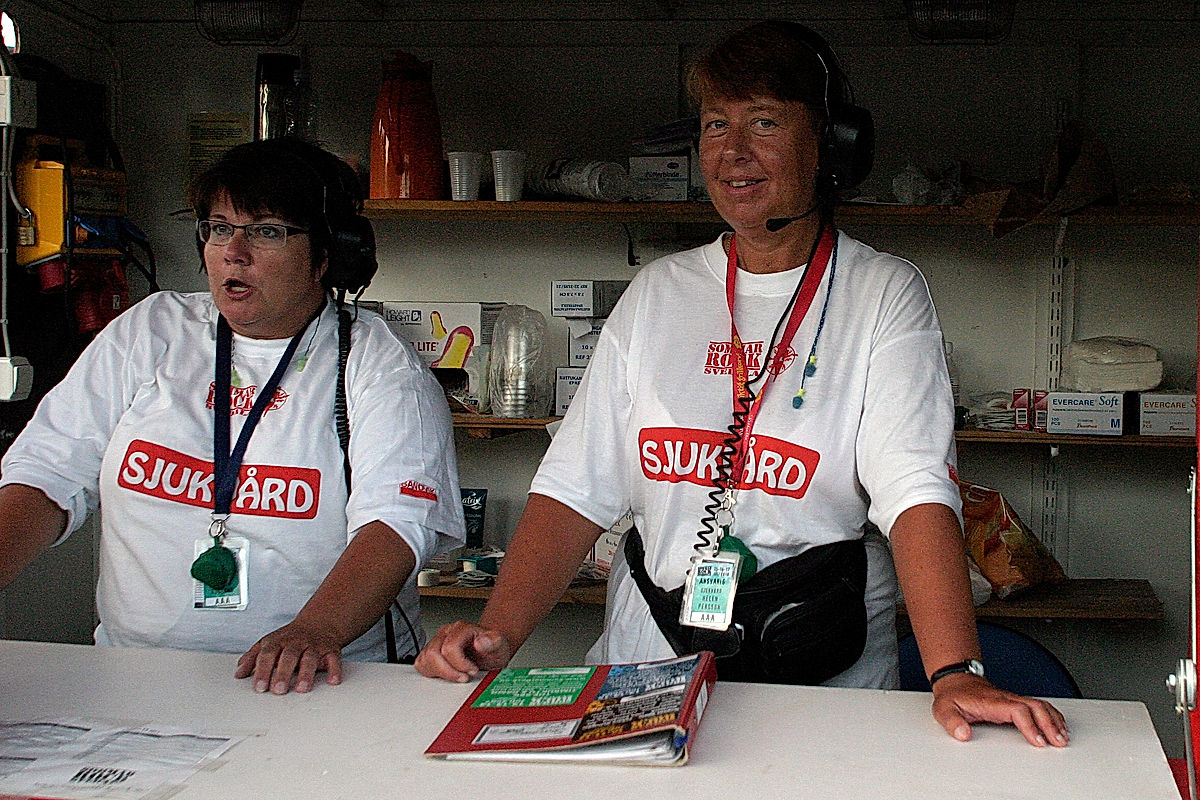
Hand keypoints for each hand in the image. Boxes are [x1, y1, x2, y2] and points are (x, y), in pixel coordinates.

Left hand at [234, 621, 343, 694]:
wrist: (319, 623)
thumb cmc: (290, 638)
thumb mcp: (268, 643)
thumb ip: (252, 658)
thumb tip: (239, 673)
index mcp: (278, 641)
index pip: (268, 654)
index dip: (263, 670)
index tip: (259, 686)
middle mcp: (296, 642)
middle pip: (289, 656)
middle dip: (283, 673)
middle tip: (278, 690)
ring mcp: (313, 646)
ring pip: (310, 658)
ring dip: (306, 673)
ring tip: (302, 688)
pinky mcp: (330, 650)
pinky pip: (333, 659)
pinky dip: (334, 670)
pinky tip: (332, 680)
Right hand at [415, 620, 512, 681]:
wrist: (490, 650)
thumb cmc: (492, 648)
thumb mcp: (500, 645)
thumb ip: (493, 642)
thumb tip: (480, 642)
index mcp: (461, 628)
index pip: (450, 647)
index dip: (460, 664)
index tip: (472, 671)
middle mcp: (446, 633)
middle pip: (433, 654)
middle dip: (449, 671)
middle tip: (464, 677)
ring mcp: (436, 642)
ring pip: (425, 660)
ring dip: (441, 673)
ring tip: (456, 676)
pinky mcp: (430, 653)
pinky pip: (421, 664)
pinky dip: (431, 673)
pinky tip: (446, 675)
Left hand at [931, 673, 1069, 746]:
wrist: (955, 680)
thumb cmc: (953, 696)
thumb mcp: (944, 709)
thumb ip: (952, 722)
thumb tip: (963, 734)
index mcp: (992, 701)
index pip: (1017, 710)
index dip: (1030, 725)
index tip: (1038, 741)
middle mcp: (1006, 698)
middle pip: (1035, 706)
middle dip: (1049, 724)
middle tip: (1058, 742)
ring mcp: (1013, 699)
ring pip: (1040, 705)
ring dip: (1054, 720)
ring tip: (1063, 737)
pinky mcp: (1016, 701)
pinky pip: (1039, 705)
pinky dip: (1052, 715)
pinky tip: (1059, 726)